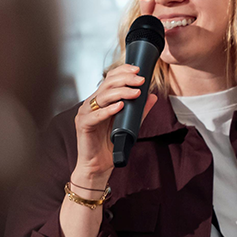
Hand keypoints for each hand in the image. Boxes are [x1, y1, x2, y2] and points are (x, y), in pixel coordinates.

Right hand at [72, 63, 147, 186]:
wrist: (98, 166)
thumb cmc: (110, 145)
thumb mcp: (130, 124)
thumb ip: (140, 111)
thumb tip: (153, 96)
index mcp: (101, 100)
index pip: (110, 79)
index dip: (123, 71)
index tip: (138, 70)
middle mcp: (92, 103)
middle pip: (107, 84)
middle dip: (125, 79)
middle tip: (140, 80)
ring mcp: (86, 113)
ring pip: (102, 96)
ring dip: (121, 92)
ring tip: (135, 93)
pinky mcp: (83, 125)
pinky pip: (95, 115)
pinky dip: (108, 110)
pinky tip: (120, 107)